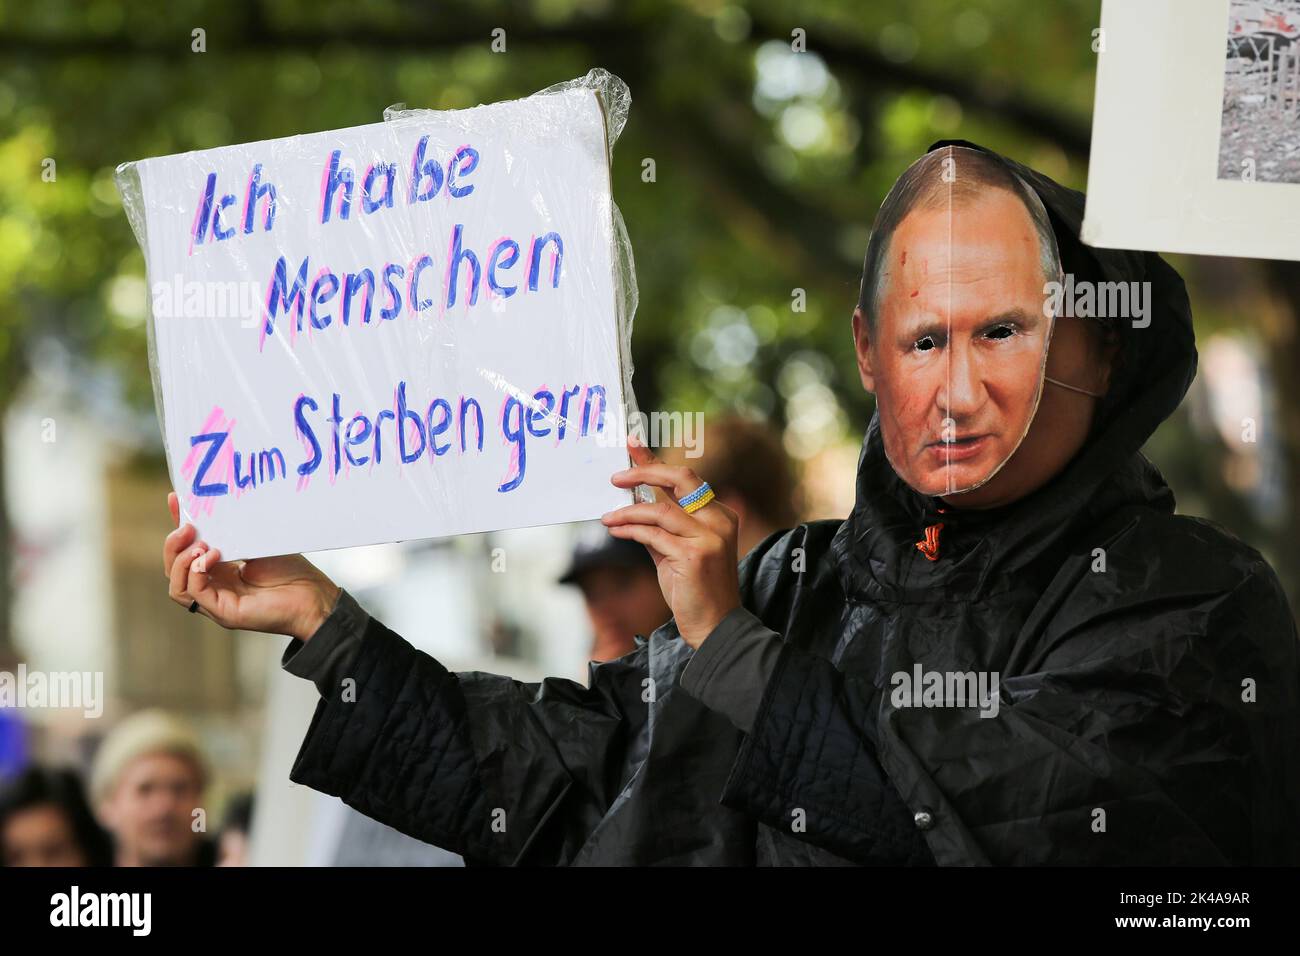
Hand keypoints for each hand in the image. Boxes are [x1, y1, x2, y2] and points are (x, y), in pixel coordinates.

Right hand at [163, 492, 339, 640]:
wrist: (315, 596)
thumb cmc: (292, 572)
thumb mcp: (256, 544)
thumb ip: (232, 534)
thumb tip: (213, 509)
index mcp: (220, 572)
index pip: (187, 551)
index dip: (177, 527)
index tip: (175, 499)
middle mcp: (215, 588)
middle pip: (175, 570)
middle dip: (174, 546)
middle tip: (187, 526)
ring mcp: (217, 602)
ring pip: (177, 585)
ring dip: (182, 560)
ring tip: (200, 544)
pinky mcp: (224, 612)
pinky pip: (194, 593)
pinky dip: (197, 572)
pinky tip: (212, 556)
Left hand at [602, 437, 740, 648]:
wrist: (714, 627)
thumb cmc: (695, 590)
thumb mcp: (676, 551)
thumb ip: (660, 527)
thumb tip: (631, 503)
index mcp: (719, 514)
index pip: (685, 479)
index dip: (655, 462)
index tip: (632, 444)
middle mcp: (719, 520)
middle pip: (680, 479)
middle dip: (645, 471)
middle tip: (616, 477)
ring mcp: (709, 537)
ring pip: (660, 510)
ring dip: (627, 511)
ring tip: (607, 517)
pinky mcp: (693, 556)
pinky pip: (652, 535)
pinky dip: (629, 530)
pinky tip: (615, 530)